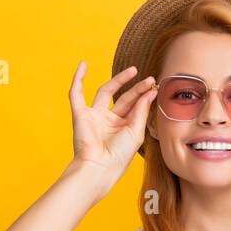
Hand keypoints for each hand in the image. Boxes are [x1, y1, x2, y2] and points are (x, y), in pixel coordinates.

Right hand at [68, 60, 156, 184]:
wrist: (100, 166)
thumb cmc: (119, 155)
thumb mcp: (135, 132)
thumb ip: (141, 110)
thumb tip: (149, 92)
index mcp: (122, 127)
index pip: (134, 106)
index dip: (144, 96)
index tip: (154, 87)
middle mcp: (108, 120)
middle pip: (123, 98)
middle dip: (136, 88)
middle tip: (149, 79)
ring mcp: (94, 116)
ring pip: (105, 92)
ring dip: (119, 80)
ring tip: (134, 70)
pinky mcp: (80, 114)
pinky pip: (76, 93)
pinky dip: (77, 78)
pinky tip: (83, 64)